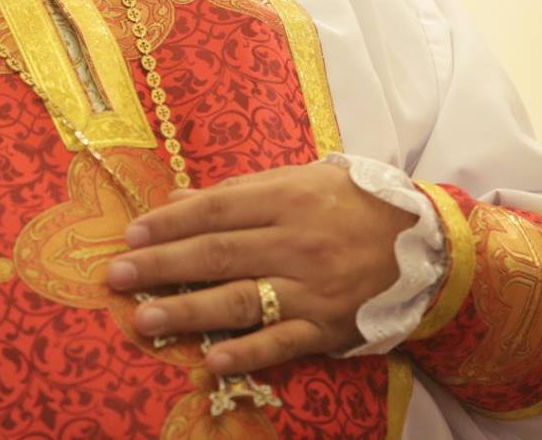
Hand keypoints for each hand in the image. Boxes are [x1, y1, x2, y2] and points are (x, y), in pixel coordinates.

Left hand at [106, 163, 420, 374]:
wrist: (424, 241)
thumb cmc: (350, 203)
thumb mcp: (299, 180)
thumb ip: (238, 190)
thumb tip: (176, 200)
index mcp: (287, 199)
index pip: (215, 210)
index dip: (170, 224)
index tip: (130, 236)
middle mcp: (296, 243)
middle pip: (217, 255)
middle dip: (162, 266)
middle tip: (117, 278)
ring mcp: (311, 289)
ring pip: (241, 300)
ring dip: (189, 312)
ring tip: (145, 319)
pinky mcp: (327, 327)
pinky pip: (282, 342)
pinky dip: (247, 353)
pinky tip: (212, 360)